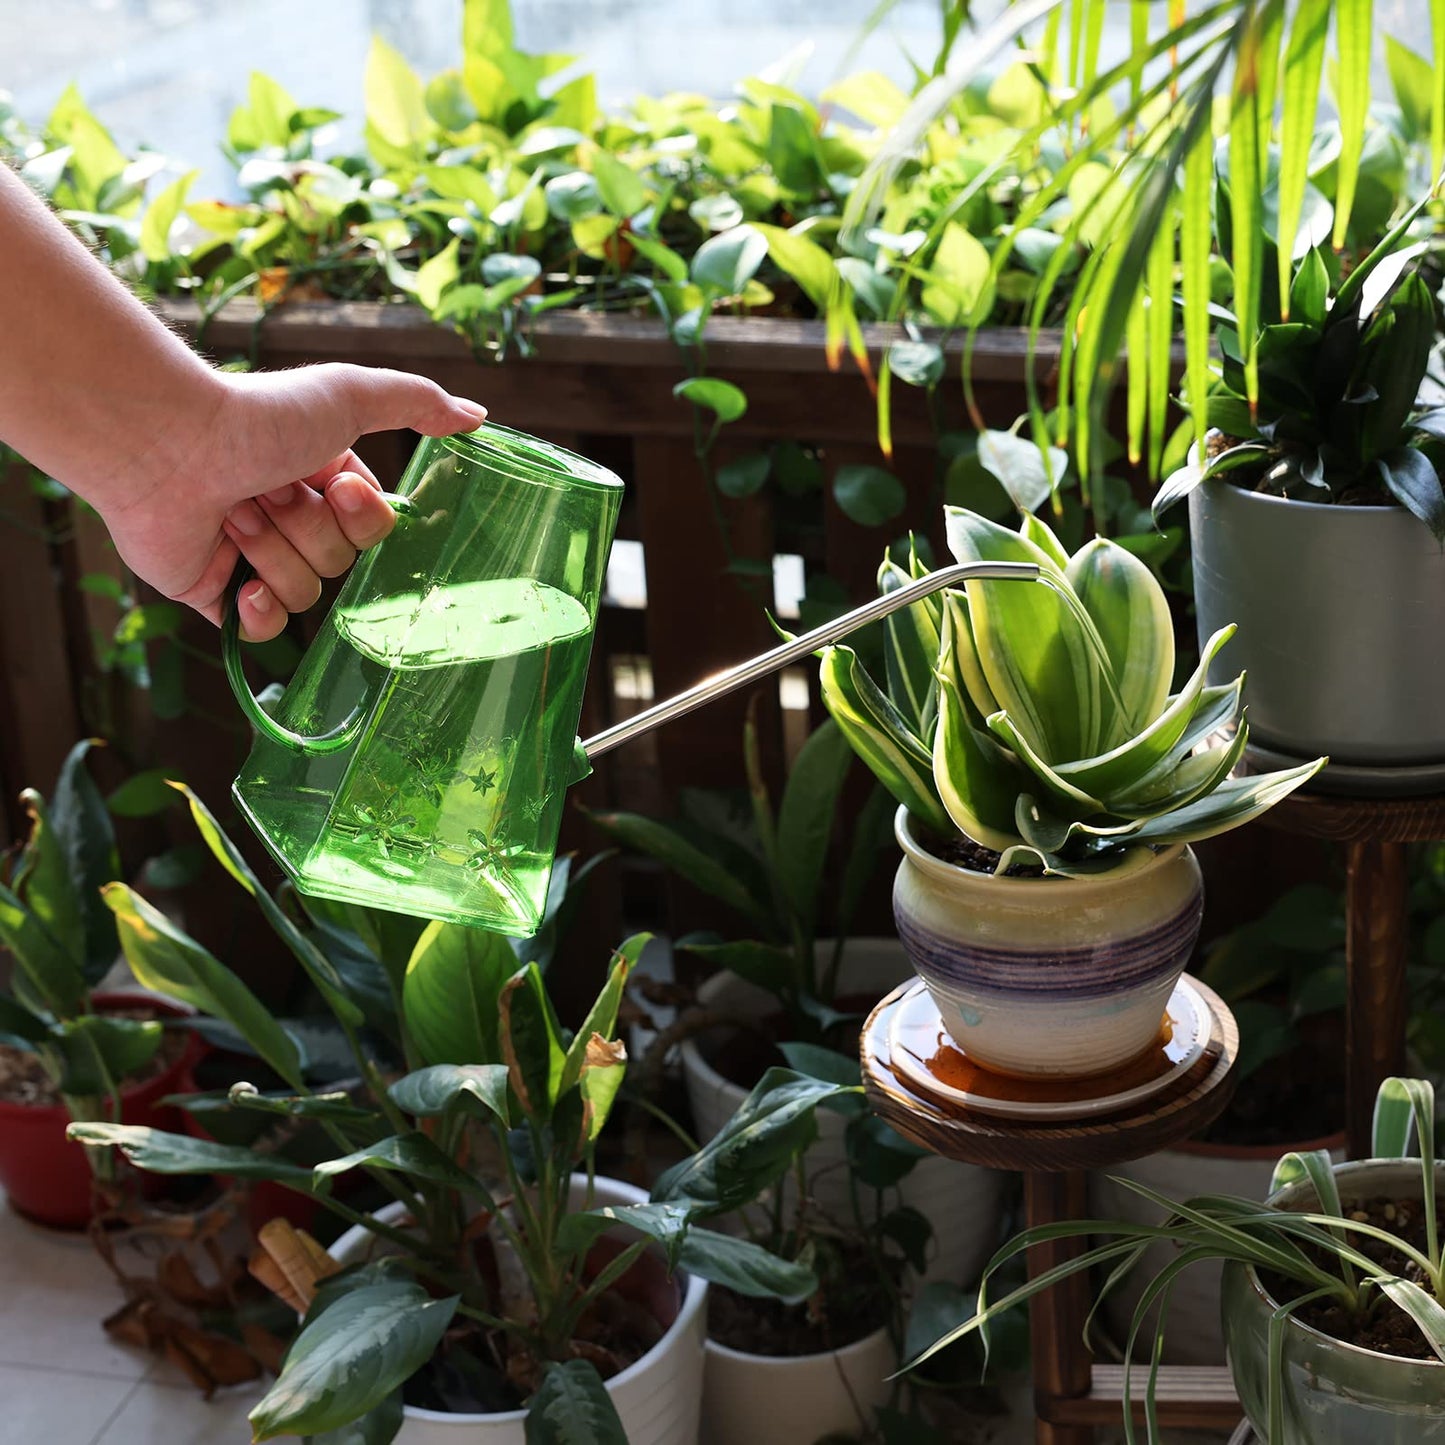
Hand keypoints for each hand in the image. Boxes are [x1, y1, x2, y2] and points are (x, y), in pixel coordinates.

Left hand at [94, 364, 486, 640]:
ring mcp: (252, 557)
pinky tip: (242, 584)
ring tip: (233, 513)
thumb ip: (416, 402)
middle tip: (265, 491)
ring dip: (272, 553)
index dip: (360, 517)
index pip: (375, 528)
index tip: (331, 487)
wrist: (165, 446)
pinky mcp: (214, 591)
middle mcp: (289, 517)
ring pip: (304, 592)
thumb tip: (478, 417)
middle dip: (306, 530)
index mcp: (320, 479)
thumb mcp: (349, 396)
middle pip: (341, 562)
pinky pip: (263, 629)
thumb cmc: (256, 415)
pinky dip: (257, 612)